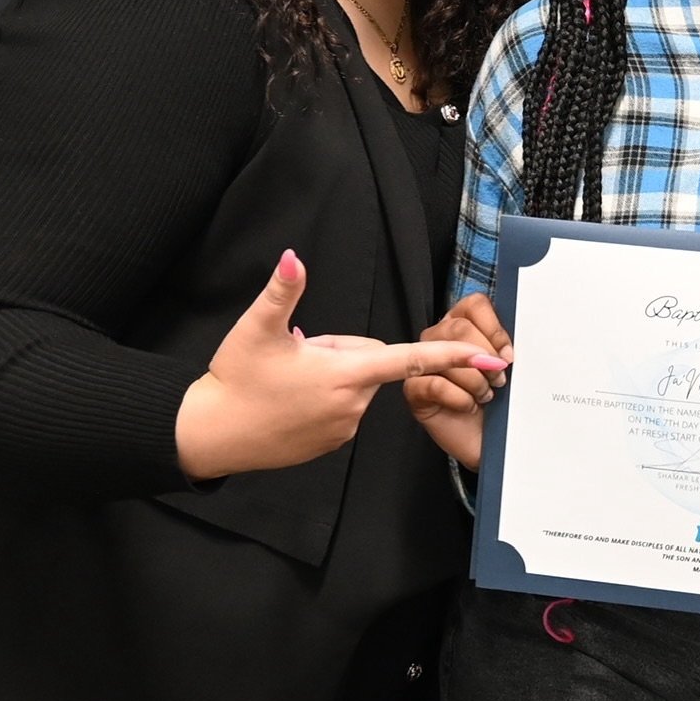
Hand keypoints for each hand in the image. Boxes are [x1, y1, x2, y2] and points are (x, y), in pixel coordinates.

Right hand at [176, 251, 504, 481]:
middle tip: (296, 355)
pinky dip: (322, 398)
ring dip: (330, 375)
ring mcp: (343, 428)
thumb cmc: (234, 381)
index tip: (490, 360)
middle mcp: (354, 405)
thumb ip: (282, 291)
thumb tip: (294, 257)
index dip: (452, 357)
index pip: (410, 359)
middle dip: (339, 352)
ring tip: (289, 380)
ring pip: (353, 385)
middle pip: (368, 360)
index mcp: (346, 375)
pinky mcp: (331, 443)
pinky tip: (290, 400)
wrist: (209, 436)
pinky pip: (341, 409)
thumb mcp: (257, 329)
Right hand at [404, 291, 512, 469]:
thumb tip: (507, 345)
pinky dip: (460, 398)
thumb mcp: (509, 370)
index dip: (494, 328)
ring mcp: (424, 363)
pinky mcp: (414, 390)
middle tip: (499, 379)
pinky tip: (469, 407)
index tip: (509, 354)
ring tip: (486, 396)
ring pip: (446, 355)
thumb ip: (506, 348)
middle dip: (485, 357)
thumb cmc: (500, 402)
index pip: (474, 304)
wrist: (490, 442)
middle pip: (459, 328)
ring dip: (475, 381)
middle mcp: (440, 338)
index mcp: (464, 323)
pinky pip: (435, 384)